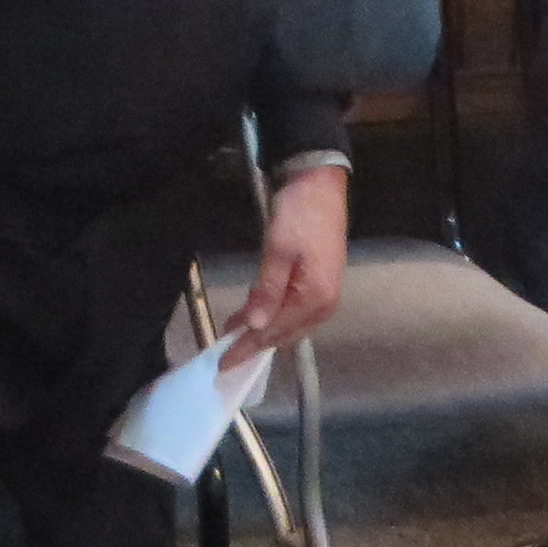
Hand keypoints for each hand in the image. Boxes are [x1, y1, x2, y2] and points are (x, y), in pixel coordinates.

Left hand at [230, 164, 348, 352]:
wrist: (320, 184)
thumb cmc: (299, 214)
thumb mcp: (277, 250)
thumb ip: (266, 290)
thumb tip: (253, 325)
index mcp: (315, 298)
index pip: (273, 332)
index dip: (247, 347)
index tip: (223, 361)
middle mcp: (324, 305)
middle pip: (284, 334)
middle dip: (254, 343)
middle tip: (223, 350)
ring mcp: (324, 296)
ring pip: (288, 325)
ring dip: (262, 330)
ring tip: (233, 333)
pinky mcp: (319, 285)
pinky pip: (293, 312)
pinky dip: (272, 316)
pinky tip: (255, 314)